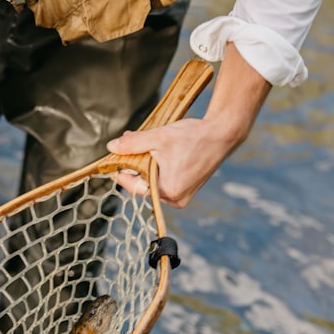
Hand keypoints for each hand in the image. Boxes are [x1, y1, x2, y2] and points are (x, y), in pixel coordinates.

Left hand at [107, 115, 248, 207]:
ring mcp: (182, 196)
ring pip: (153, 182)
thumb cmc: (193, 137)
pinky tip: (158, 152)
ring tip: (145, 145)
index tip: (110, 164)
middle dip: (134, 165)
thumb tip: (112, 147)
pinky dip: (157, 168)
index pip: (134, 186)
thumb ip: (133, 144)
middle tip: (126, 147)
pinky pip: (164, 181)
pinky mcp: (187, 189)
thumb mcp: (158, 138)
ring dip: (145, 165)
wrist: (222, 134)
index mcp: (168, 191)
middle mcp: (175, 199)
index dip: (120, 173)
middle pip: (143, 184)